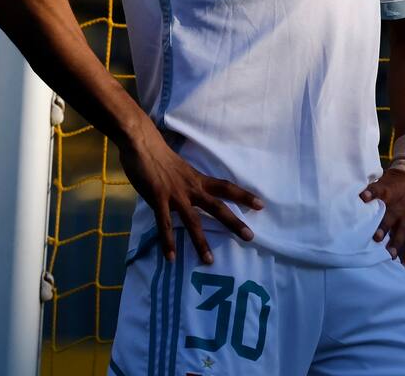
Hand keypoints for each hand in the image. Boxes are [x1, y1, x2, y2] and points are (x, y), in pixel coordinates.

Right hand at [119, 123, 262, 264]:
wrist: (143, 144)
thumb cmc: (161, 156)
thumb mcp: (182, 170)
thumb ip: (189, 184)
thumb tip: (194, 195)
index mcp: (198, 179)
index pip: (226, 188)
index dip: (243, 196)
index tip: (261, 205)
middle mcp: (192, 188)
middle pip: (217, 207)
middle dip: (233, 222)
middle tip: (250, 237)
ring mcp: (176, 195)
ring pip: (193, 221)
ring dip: (201, 242)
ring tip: (209, 260)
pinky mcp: (158, 199)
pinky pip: (164, 224)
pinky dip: (168, 241)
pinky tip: (171, 257)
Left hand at [360, 169, 404, 265]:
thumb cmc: (395, 184)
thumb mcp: (384, 180)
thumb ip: (371, 190)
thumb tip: (354, 197)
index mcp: (389, 192)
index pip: (379, 190)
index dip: (371, 193)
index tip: (363, 197)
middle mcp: (400, 206)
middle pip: (391, 217)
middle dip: (384, 228)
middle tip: (377, 238)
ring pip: (402, 233)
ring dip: (396, 245)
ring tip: (390, 256)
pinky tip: (403, 266)